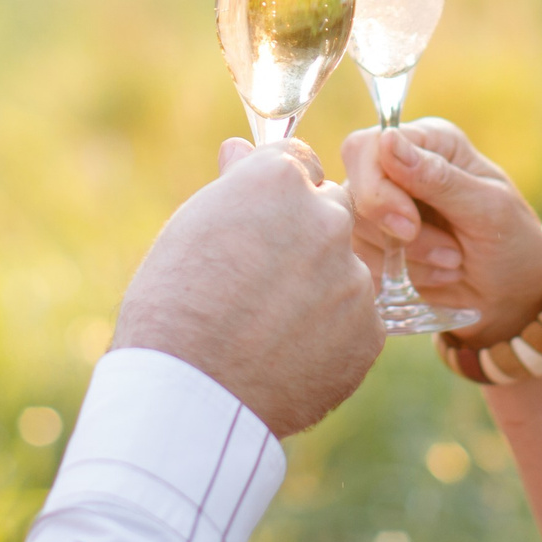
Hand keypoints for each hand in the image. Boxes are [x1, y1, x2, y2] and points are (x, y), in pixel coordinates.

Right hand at [114, 139, 383, 436]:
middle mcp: (326, 219)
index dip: (279, 192)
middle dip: (307, 235)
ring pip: (347, 271)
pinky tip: (290, 357)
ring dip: (321, 289)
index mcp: (278, 183)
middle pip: (332, 211)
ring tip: (269, 329)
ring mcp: (353, 276)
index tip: (263, 220)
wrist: (191, 392)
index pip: (298, 160)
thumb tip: (240, 148)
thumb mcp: (191, 231)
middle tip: (265, 279)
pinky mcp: (369, 332)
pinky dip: (332, 337)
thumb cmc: (173, 306)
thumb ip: (233, 189)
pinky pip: (357, 323)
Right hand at [343, 119, 541, 345]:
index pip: (366, 149)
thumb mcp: (488, 209)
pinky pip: (362, 261)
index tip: (409, 227)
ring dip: (408, 259)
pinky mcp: (377, 245)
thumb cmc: (512, 241)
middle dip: (394, 233)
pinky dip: (399, 276)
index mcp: (428, 143)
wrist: (515, 293)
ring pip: (356, 232)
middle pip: (353, 192)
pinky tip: (438, 275)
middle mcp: (398, 168)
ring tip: (454, 262)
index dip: (376, 189)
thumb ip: (438, 178)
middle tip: (449, 254)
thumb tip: (387, 141)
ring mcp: (384, 208)